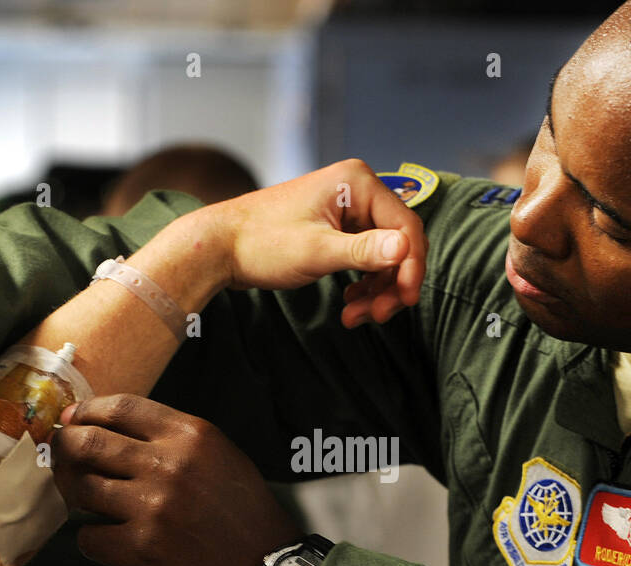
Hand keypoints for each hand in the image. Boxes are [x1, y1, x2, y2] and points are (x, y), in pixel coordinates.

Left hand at [52, 395, 300, 565]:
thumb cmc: (242, 514)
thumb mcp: (220, 457)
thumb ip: (172, 439)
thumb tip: (109, 428)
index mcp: (190, 436)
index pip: (119, 408)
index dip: (86, 411)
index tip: (72, 420)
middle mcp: (169, 465)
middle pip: (88, 442)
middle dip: (65, 448)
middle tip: (60, 457)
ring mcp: (153, 508)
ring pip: (82, 489)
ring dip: (76, 496)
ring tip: (86, 502)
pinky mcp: (142, 549)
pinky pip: (90, 538)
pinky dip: (93, 540)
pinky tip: (110, 541)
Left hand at [202, 158, 428, 328]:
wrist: (219, 247)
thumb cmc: (262, 243)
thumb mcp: (317, 251)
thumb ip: (363, 250)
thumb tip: (405, 248)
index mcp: (357, 183)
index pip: (406, 226)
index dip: (411, 267)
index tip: (406, 301)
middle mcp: (357, 190)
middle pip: (397, 243)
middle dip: (392, 284)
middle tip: (378, 316)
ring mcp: (347, 210)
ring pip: (383, 256)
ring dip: (377, 291)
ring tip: (356, 317)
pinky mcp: (336, 229)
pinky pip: (365, 259)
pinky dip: (363, 286)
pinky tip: (350, 306)